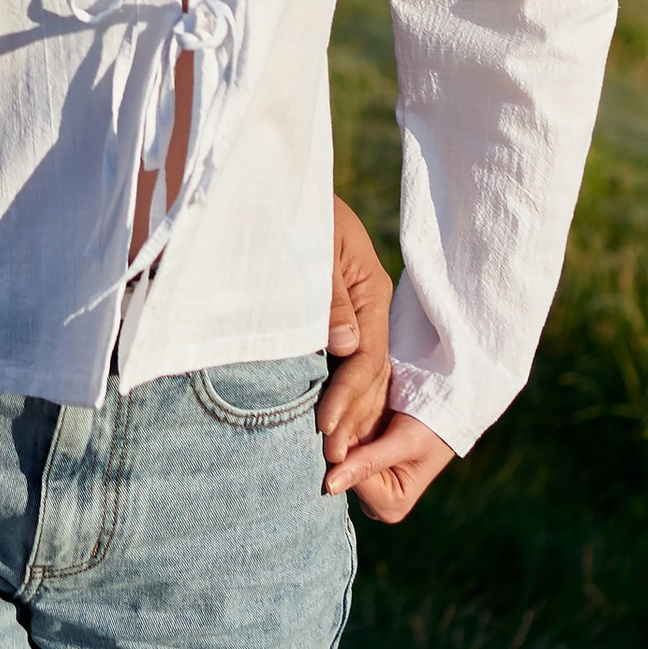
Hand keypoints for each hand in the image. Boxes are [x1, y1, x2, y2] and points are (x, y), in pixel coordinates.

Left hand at [318, 193, 394, 464]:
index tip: (325, 431)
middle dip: (352, 421)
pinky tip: (320, 426)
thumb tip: (345, 346)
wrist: (277, 181)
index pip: (367, 360)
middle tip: (330, 466)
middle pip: (370, 377)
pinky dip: (333, 397)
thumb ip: (328, 296)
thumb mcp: (314, 242)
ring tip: (330, 460)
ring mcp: (352, 316)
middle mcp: (366, 309)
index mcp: (370, 291)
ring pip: (358, 377)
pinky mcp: (331, 320)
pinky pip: (340, 367)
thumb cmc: (292, 206)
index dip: (347, 398)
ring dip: (347, 418)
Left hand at [323, 406, 455, 524]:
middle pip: (342, 473)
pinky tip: (359, 418)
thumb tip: (329, 488)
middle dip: (345, 446)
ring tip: (368, 417)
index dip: (346, 452)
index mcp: (391, 507)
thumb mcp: (404, 442)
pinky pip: (345, 452)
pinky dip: (348, 434)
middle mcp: (378, 503)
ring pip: (341, 461)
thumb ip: (368, 463)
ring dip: (345, 437)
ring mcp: (371, 488)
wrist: (448, 411)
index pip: (349, 480)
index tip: (356, 424)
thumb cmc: (432, 428)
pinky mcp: (367, 470)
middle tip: (364, 418)